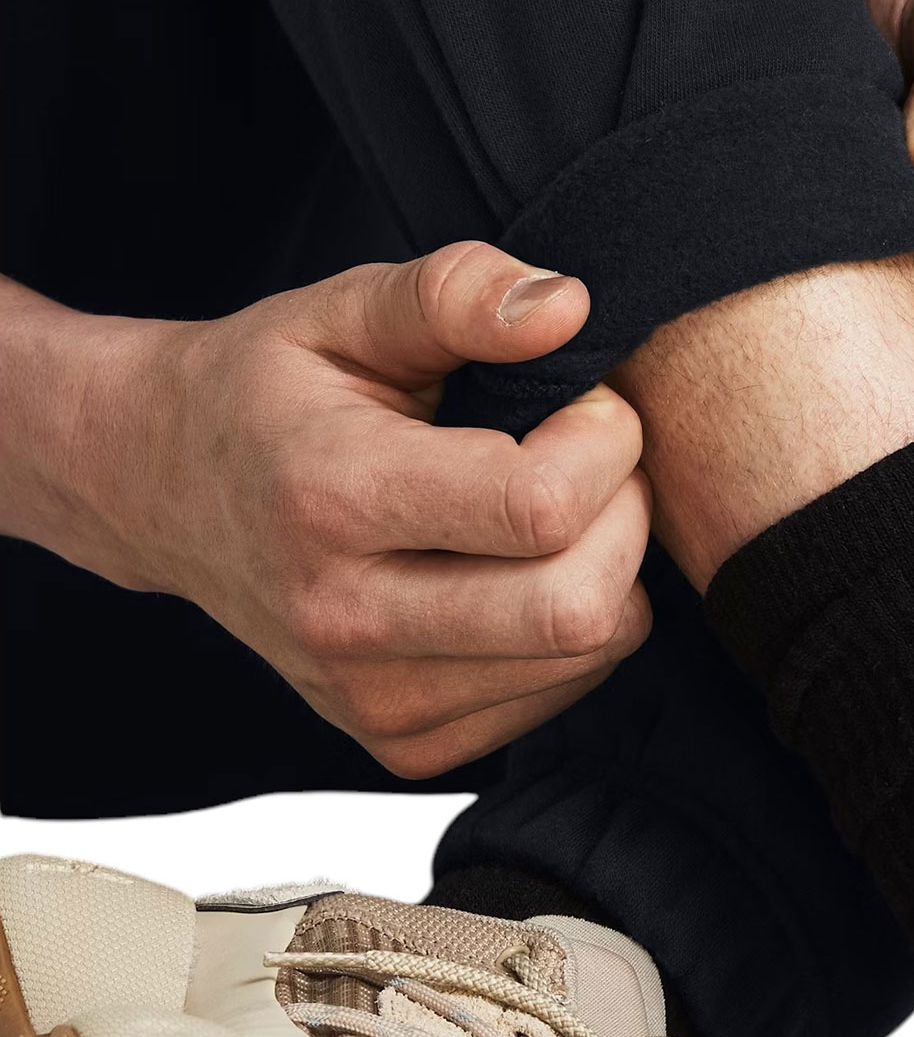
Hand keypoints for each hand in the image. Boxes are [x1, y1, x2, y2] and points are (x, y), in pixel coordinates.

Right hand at [15, 244, 650, 775]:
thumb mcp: (345, 310)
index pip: (540, 507)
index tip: (585, 404)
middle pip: (575, 606)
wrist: (164, 492)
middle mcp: (346, 619)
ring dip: (610, 569)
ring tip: (552, 508)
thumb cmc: (270, 392)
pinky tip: (524, 571)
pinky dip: (576, 629)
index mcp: (332, 496)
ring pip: (586, 655)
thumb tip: (569, 309)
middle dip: (626, 514)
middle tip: (591, 459)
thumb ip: (456, 293)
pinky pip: (564, 692)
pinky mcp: (404, 743)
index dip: (606, 443)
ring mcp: (373, 699)